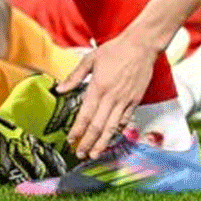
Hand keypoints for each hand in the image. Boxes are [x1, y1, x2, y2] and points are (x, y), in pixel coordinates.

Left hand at [57, 33, 156, 159]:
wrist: (141, 46)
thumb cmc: (115, 50)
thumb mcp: (90, 59)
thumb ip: (74, 77)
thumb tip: (60, 89)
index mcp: (98, 87)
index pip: (85, 115)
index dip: (78, 130)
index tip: (71, 140)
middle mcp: (112, 97)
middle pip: (98, 126)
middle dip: (88, 142)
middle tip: (80, 154)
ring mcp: (125, 100)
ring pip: (112, 127)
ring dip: (102, 143)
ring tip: (94, 154)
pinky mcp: (135, 101)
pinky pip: (125, 121)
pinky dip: (117, 132)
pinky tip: (110, 138)